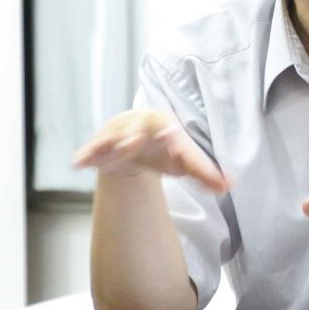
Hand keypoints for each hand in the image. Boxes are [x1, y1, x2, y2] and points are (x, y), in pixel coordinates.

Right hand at [72, 109, 228, 193]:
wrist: (134, 141)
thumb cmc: (164, 149)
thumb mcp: (184, 161)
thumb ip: (206, 173)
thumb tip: (231, 185)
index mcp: (164, 124)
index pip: (170, 129)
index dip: (170, 136)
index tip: (172, 141)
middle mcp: (139, 124)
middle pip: (137, 127)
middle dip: (134, 134)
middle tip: (133, 142)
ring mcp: (117, 133)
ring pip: (112, 136)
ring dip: (109, 143)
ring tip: (104, 153)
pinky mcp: (100, 145)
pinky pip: (91, 149)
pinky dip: (85, 155)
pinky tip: (78, 163)